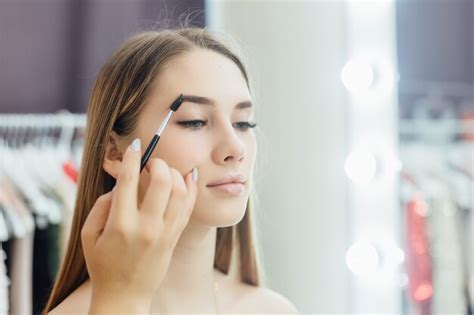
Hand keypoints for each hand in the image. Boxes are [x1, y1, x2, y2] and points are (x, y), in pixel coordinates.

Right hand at [81, 138, 198, 310]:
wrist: (124, 296)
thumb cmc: (103, 265)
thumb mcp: (89, 235)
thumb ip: (102, 205)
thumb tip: (120, 184)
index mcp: (121, 225)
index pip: (128, 181)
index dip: (132, 158)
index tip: (134, 145)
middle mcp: (146, 227)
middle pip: (162, 182)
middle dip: (158, 163)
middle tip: (151, 162)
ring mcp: (165, 232)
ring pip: (181, 192)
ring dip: (175, 173)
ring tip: (166, 170)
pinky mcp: (175, 237)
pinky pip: (189, 207)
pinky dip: (191, 187)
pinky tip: (189, 175)